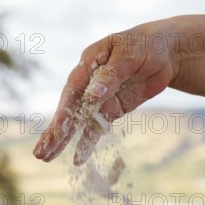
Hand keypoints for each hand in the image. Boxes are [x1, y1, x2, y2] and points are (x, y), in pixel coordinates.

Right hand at [33, 20, 179, 164]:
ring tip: (45, 158)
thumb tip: (93, 94)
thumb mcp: (129, 54)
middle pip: (69, 109)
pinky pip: (96, 129)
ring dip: (63, 141)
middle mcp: (88, 82)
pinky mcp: (111, 110)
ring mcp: (99, 98)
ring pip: (78, 122)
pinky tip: (77, 160)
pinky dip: (87, 143)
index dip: (65, 110)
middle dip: (54, 132)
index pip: (73, 89)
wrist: (165, 52)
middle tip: (40, 152)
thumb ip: (110, 74)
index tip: (60, 129)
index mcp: (89, 62)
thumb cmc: (146, 44)